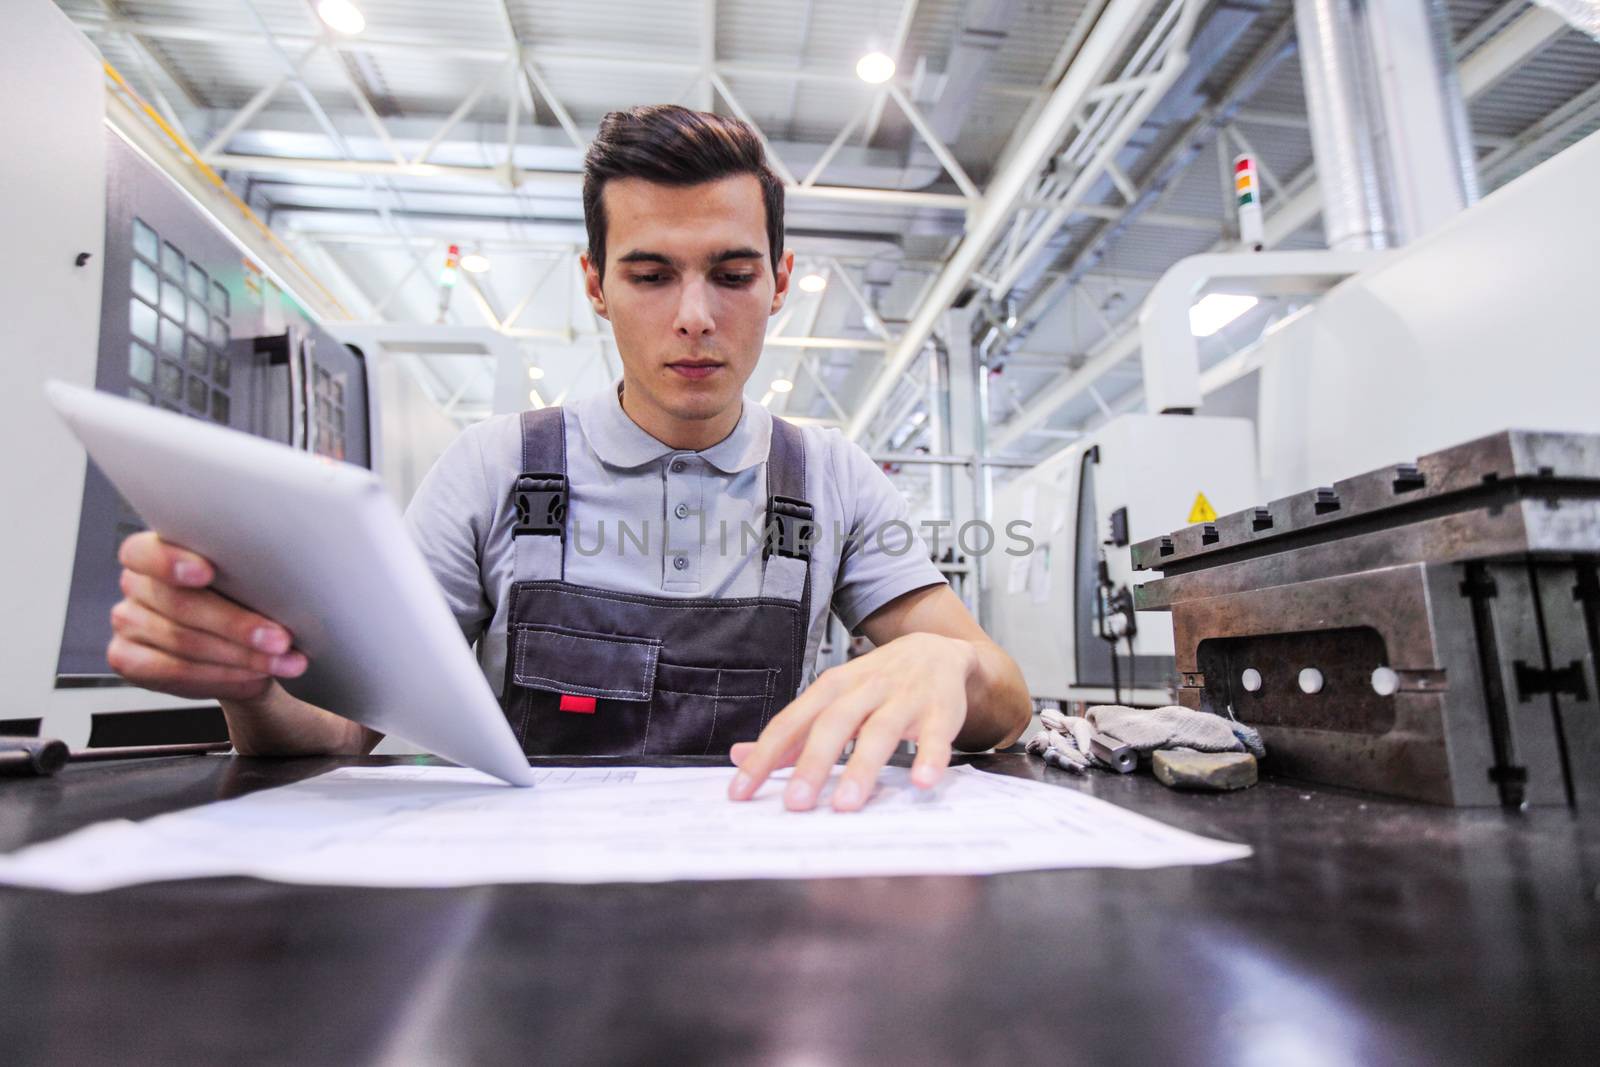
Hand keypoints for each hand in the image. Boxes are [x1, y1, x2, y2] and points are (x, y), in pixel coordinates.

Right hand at [107, 532, 306, 701]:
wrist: (240, 651)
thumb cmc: (243, 602)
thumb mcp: (246, 580)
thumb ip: (243, 571)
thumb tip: (283, 574)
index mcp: (157, 551)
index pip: (145, 552)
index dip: (171, 562)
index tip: (207, 572)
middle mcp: (137, 584)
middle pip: (180, 603)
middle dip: (237, 624)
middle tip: (279, 638)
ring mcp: (128, 621)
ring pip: (184, 641)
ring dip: (241, 655)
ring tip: (280, 660)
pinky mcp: (128, 659)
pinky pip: (175, 670)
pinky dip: (222, 674)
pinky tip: (252, 674)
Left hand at [726, 632, 975, 811]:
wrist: (934, 650)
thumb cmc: (876, 682)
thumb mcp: (830, 698)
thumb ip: (791, 731)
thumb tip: (739, 756)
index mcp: (831, 689)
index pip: (790, 723)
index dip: (764, 757)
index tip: (740, 792)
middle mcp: (864, 690)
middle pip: (833, 725)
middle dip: (813, 764)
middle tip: (796, 803)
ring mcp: (903, 699)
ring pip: (880, 732)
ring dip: (862, 768)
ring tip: (847, 804)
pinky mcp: (939, 712)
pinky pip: (934, 736)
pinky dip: (930, 757)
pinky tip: (922, 781)